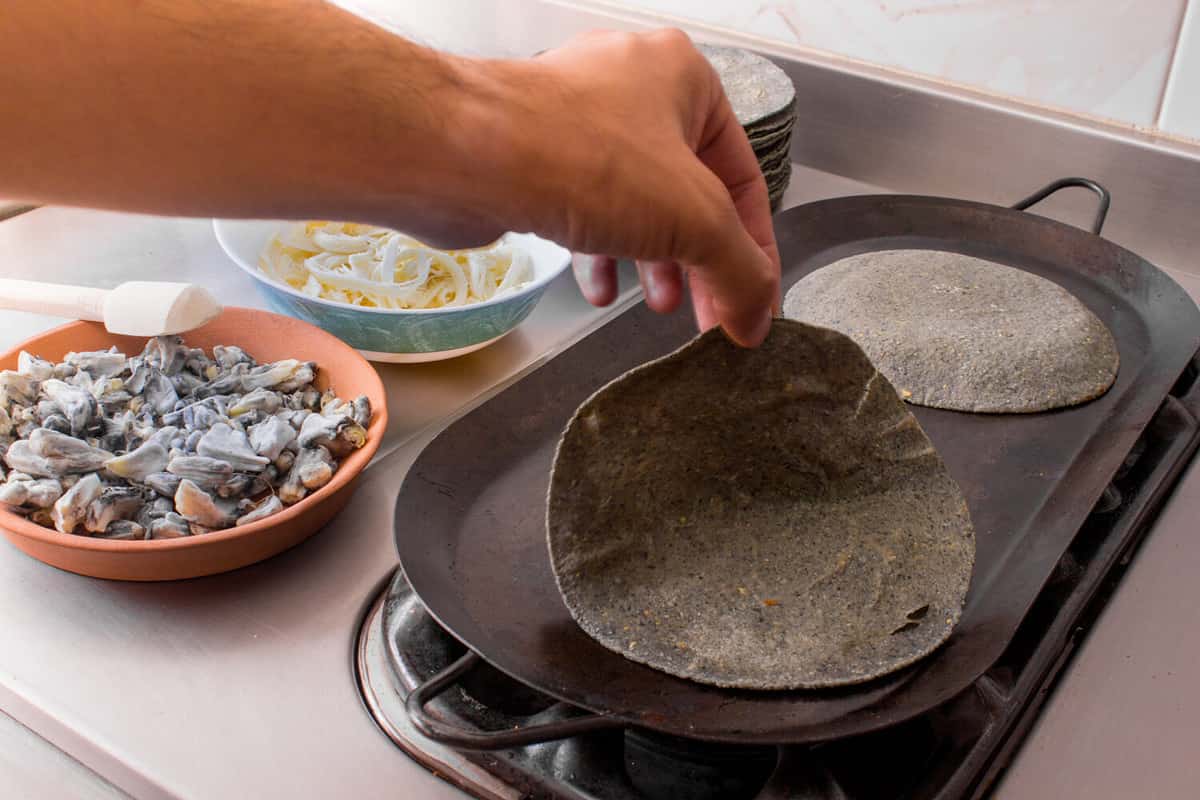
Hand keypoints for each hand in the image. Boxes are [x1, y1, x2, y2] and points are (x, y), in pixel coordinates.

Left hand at [474, 30, 780, 345]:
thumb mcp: (695, 221)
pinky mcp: (534, 152)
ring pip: (636, 202)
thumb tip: (757, 315)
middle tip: (706, 315)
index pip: (742, 178)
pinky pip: (584, 206)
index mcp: (685, 79)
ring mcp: (578, 118)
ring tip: (655, 305)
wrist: (465, 155)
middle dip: (699, 262)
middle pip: (689, 194)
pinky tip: (596, 290)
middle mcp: (632, 88)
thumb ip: (740, 270)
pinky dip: (598, 250)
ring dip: (651, 261)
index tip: (752, 305)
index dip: (754, 251)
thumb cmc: (582, 160)